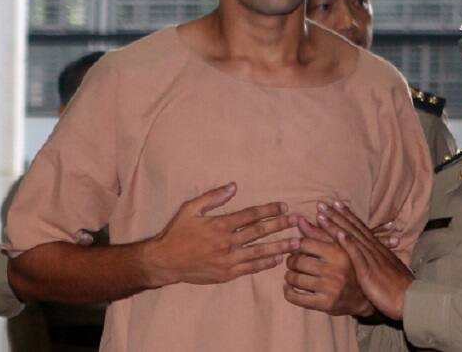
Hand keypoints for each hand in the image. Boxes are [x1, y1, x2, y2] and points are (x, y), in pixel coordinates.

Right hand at [144, 183, 298, 286]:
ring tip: (295, 243)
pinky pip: (250, 268)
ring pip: (259, 252)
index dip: (269, 210)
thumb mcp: (191, 209)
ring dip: (279, 246)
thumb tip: (234, 186)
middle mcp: (227, 243)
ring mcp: (228, 260)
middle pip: (259, 232)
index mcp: (220, 225)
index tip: (283, 206)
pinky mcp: (226, 274)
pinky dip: (264, 264)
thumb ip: (213, 197)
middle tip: (296, 221)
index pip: (251, 215)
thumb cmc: (177, 232)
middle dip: (280, 225)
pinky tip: (277, 259)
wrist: (164, 261)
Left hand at [283, 217, 373, 315]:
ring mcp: (331, 289)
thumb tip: (299, 219)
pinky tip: (289, 289)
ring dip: (289, 277)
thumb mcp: (338, 247)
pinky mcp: (325, 304)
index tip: (295, 248)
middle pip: (298, 261)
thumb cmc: (348, 267)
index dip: (296, 245)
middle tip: (292, 262)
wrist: (363, 298)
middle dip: (291, 261)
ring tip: (291, 275)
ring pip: (296, 279)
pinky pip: (297, 298)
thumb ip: (318, 233)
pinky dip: (288, 293)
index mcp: (339, 252)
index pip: (306, 244)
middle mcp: (335, 270)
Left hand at [316, 201, 412, 319]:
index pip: (360, 227)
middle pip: (352, 228)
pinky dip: (349, 243)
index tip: (335, 203)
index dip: (347, 214)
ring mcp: (371, 259)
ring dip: (336, 225)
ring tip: (322, 215)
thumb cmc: (398, 287)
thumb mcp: (388, 267)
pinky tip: (339, 234)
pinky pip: (358, 255)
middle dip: (336, 215)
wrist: (410, 298)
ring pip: (351, 237)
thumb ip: (378, 258)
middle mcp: (373, 249)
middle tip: (321, 204)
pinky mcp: (369, 271)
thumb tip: (375, 254)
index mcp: (377, 248)